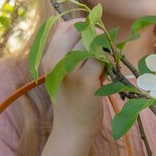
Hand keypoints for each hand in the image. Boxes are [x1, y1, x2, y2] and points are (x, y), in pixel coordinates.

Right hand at [41, 19, 104, 138]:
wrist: (71, 129)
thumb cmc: (70, 99)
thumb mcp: (61, 72)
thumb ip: (69, 51)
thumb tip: (90, 27)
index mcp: (48, 58)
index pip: (66, 27)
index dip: (83, 26)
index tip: (93, 36)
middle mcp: (55, 62)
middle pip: (81, 32)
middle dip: (96, 37)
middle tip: (103, 51)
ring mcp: (70, 71)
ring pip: (93, 44)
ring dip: (104, 49)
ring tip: (102, 66)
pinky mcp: (86, 81)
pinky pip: (102, 59)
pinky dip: (108, 62)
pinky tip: (106, 74)